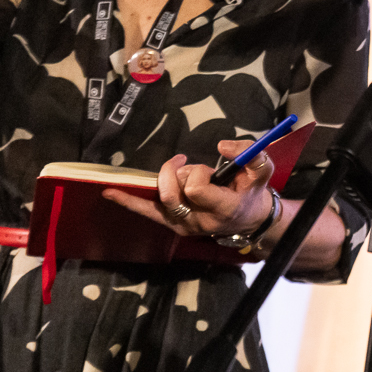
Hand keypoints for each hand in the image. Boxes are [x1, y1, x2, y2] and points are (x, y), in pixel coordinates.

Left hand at [103, 139, 275, 243]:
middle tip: (191, 167)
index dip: (198, 173)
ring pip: (161, 198)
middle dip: (180, 174)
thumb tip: (222, 146)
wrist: (250, 220)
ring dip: (170, 179)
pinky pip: (148, 212)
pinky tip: (110, 193)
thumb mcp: (261, 171)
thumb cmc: (252, 193)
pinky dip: (129, 201)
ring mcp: (183, 225)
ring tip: (184, 174)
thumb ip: (249, 154)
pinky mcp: (173, 225)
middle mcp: (199, 221)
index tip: (208, 169)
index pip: (196, 188)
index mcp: (221, 209)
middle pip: (173, 193)